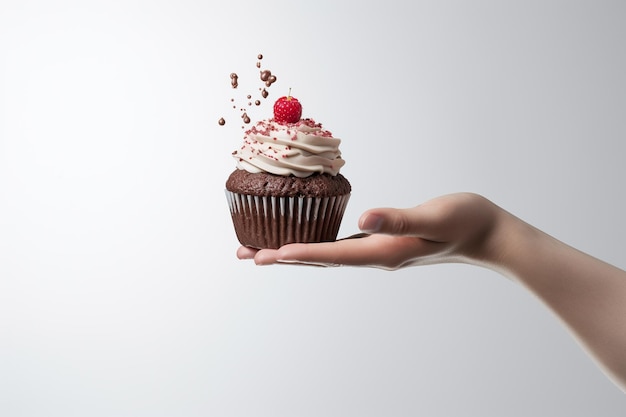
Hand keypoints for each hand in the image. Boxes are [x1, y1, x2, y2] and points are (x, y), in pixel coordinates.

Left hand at [237, 193, 502, 268]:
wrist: (487, 233)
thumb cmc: (466, 221)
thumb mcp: (434, 217)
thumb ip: (399, 219)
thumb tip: (365, 221)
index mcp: (383, 252)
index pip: (333, 255)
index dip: (300, 254)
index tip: (267, 253)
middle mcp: (375, 256)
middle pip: (319, 260)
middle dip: (282, 257)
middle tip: (245, 255)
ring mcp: (377, 253)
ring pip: (326, 255)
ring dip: (293, 252)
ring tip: (262, 250)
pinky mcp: (382, 244)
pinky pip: (339, 246)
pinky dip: (315, 244)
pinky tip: (305, 239)